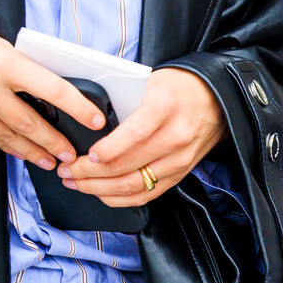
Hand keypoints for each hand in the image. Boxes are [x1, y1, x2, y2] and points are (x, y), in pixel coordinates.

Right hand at [0, 14, 106, 168]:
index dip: (79, 108)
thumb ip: (18, 68)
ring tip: (50, 160)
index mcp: (4, 63)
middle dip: (56, 142)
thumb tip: (44, 91)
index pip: (53, 90)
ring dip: (34, 152)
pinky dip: (6, 146)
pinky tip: (18, 151)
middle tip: (71, 154)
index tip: (95, 120)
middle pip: (33, 124)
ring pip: (12, 139)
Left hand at [61, 67, 223, 207]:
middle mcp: (175, 137)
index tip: (86, 154)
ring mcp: (179, 160)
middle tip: (67, 171)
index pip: (135, 134)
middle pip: (127, 166)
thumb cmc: (178, 88)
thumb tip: (89, 124)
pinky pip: (146, 195)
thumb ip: (125, 102)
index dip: (107, 150)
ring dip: (99, 189)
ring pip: (133, 185)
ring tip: (76, 183)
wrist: (215, 100)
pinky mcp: (179, 175)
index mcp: (165, 109)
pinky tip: (100, 193)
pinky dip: (119, 198)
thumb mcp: (151, 83)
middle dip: (89, 172)